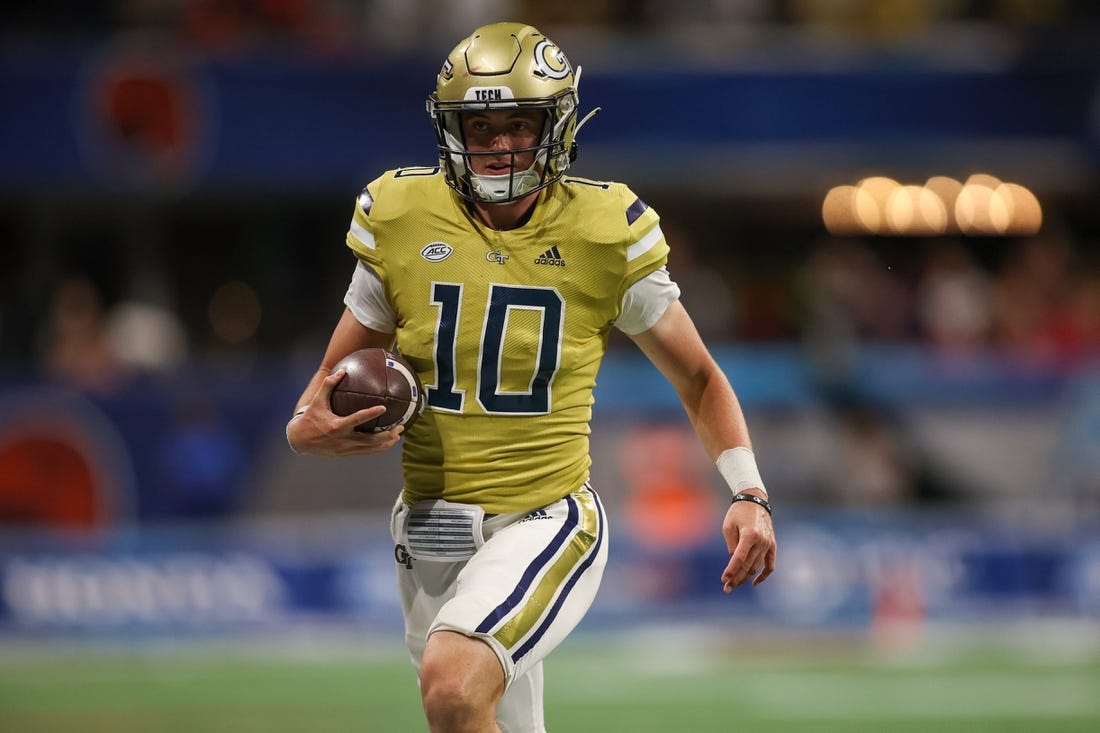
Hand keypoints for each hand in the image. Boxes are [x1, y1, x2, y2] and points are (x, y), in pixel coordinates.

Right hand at [287, 369, 404, 456]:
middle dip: (387, 434)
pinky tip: (387, 443)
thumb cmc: (310, 418)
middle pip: (370, 439)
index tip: (384, 407)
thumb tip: (342, 370)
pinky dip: (378, 448)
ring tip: (398, 435)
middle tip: (400, 426)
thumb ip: (329, 385)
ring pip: (370, 448)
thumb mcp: (317, 401)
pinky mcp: (346, 454)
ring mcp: (346, 449)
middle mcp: (343, 439)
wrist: (300, 441)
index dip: (371, 413)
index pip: (357, 419)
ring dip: (386, 443)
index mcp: (337, 426)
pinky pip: (366, 452)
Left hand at [720, 494, 775, 591]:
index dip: (731, 570)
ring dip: (746, 578)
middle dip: (736, 578)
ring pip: (757, 567)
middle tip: (726, 588)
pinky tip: (754, 583)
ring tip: (734, 585)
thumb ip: (732, 545)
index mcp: (750, 534)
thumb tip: (734, 562)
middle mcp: (761, 541)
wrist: (755, 500)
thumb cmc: (737, 512)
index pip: (739, 558)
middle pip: (748, 565)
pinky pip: (770, 564)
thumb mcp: (728, 526)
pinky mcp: (772, 545)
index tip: (723, 579)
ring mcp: (769, 544)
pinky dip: (764, 575)